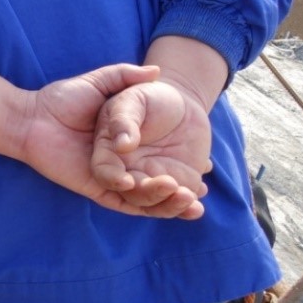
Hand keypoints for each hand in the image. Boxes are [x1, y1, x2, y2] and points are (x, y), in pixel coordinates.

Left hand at [16, 64, 202, 219]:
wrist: (31, 117)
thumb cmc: (62, 99)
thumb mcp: (101, 83)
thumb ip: (126, 76)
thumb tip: (156, 72)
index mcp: (125, 144)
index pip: (161, 159)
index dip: (184, 165)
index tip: (207, 163)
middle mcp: (121, 164)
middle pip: (158, 184)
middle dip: (183, 190)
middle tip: (205, 190)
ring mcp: (109, 178)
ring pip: (145, 198)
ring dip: (168, 200)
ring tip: (192, 198)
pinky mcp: (95, 188)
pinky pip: (123, 203)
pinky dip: (144, 204)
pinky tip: (163, 193)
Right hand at [92, 79, 212, 209]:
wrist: (179, 103)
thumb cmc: (148, 96)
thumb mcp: (132, 100)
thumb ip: (123, 119)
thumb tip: (122, 144)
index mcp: (108, 151)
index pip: (104, 172)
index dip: (113, 179)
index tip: (128, 182)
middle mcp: (126, 170)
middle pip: (130, 193)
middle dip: (149, 194)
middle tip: (170, 184)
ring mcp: (150, 179)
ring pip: (154, 203)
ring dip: (170, 205)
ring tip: (189, 196)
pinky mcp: (173, 183)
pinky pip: (176, 201)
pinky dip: (186, 206)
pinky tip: (198, 201)